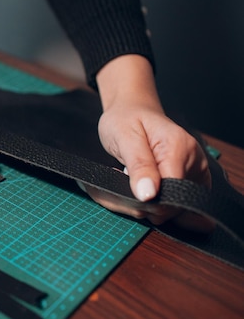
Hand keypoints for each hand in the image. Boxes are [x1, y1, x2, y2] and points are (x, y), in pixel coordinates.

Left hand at [85, 55, 213, 231]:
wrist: (131, 110)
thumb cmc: (126, 119)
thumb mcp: (125, 137)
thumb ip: (139, 165)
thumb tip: (148, 195)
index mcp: (180, 148)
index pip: (172, 192)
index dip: (148, 201)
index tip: (126, 190)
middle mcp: (194, 160)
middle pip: (175, 203)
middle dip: (145, 203)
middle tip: (123, 182)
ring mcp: (195, 171)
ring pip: (173, 208)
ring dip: (147, 203)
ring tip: (130, 180)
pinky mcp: (190, 179)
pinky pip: (174, 204)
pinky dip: (154, 202)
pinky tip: (140, 187)